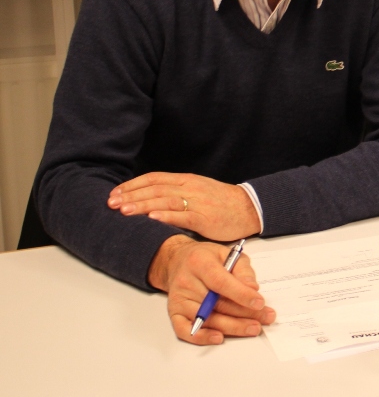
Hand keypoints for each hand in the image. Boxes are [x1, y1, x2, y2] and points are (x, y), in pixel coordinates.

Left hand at [108, 171, 260, 240]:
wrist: (248, 208)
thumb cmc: (222, 202)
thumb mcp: (197, 191)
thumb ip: (176, 193)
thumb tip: (151, 200)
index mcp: (186, 180)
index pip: (154, 178)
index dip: (133, 185)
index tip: (115, 193)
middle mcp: (189, 188)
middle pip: (155, 188)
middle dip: (131, 195)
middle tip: (111, 203)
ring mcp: (197, 202)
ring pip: (165, 200)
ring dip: (143, 204)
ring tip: (124, 210)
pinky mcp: (205, 217)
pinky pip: (183, 215)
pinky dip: (167, 215)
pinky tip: (152, 218)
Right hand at [148, 235, 275, 344]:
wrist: (178, 261)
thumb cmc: (206, 258)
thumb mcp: (228, 253)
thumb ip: (242, 269)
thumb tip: (252, 288)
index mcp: (200, 262)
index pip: (221, 282)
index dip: (241, 294)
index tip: (259, 302)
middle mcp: (186, 282)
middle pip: (217, 304)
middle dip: (244, 313)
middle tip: (265, 317)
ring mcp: (179, 300)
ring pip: (207, 319)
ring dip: (233, 327)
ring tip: (253, 327)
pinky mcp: (174, 313)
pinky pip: (186, 330)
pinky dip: (203, 337)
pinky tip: (220, 337)